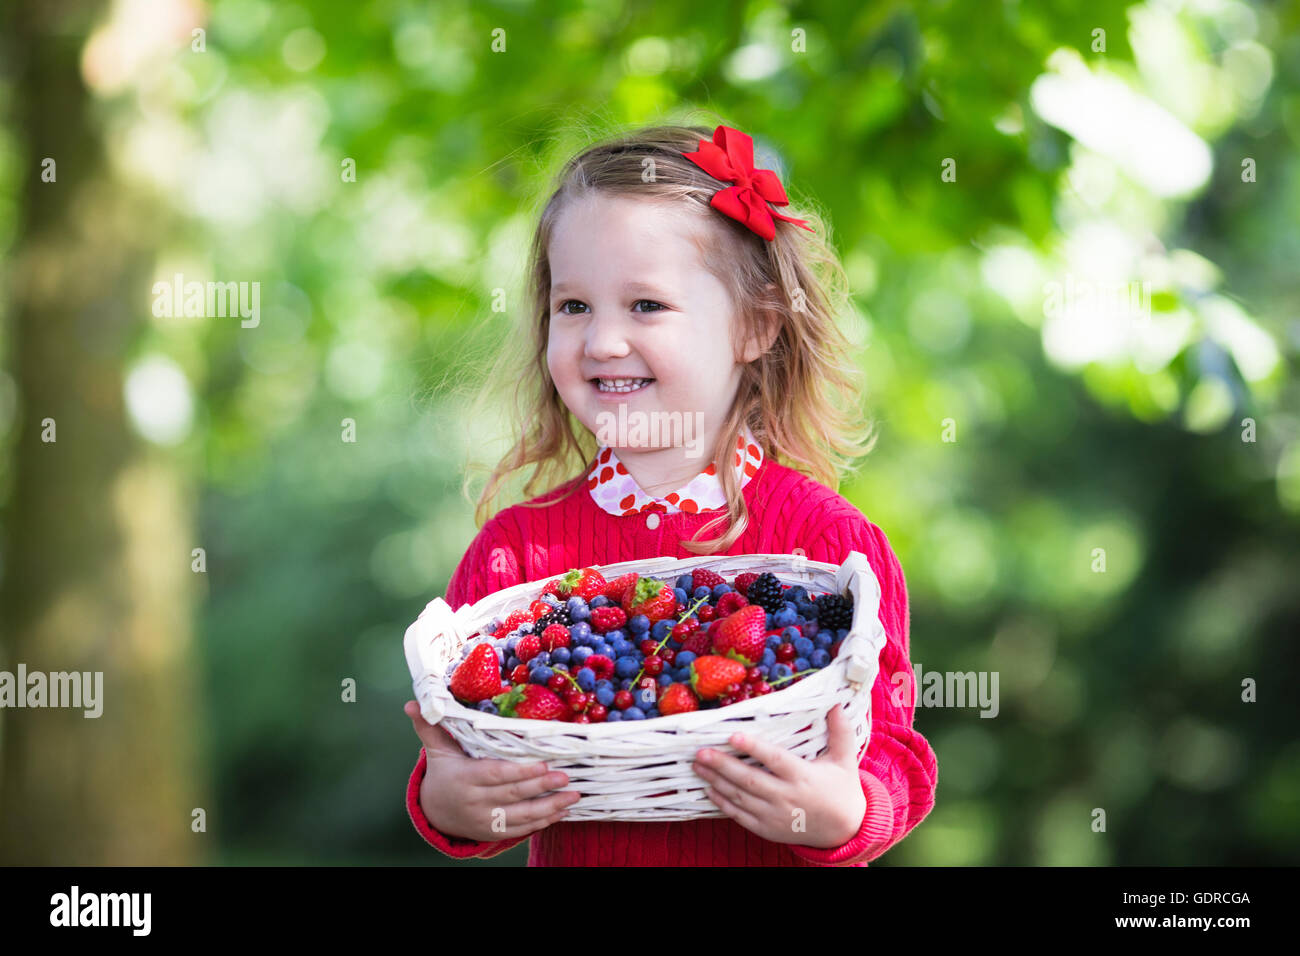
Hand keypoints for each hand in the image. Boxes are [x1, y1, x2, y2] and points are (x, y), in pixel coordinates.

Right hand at [404, 700, 579, 841]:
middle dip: (542, 787)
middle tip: (566, 777)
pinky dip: (543, 823)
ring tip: (573, 797)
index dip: (520, 772)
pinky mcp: (494, 833)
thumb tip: (410, 704)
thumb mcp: (437, 752)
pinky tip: (562, 812)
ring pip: (521, 816)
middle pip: (513, 794)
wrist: (436, 813)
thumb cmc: (445, 774)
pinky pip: (521, 830)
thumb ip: (430, 728)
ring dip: (550, 808)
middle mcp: (475, 803)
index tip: (544, 765)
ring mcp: (485, 821)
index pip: (496, 775)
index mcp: (464, 779)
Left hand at [692, 704, 866, 847]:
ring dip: (717, 781)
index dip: (753, 748)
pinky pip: (741, 816)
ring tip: (698, 766)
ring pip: (741, 797)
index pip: (775, 760)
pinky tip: (709, 790)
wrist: (844, 831)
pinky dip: (723, 803)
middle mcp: (787, 797)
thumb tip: (835, 703)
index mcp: (803, 777)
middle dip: (723, 765)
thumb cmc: (841, 789)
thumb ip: (840, 732)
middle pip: (750, 779)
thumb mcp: (845, 760)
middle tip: (701, 752)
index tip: (733, 736)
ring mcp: (775, 816)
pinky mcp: (768, 829)